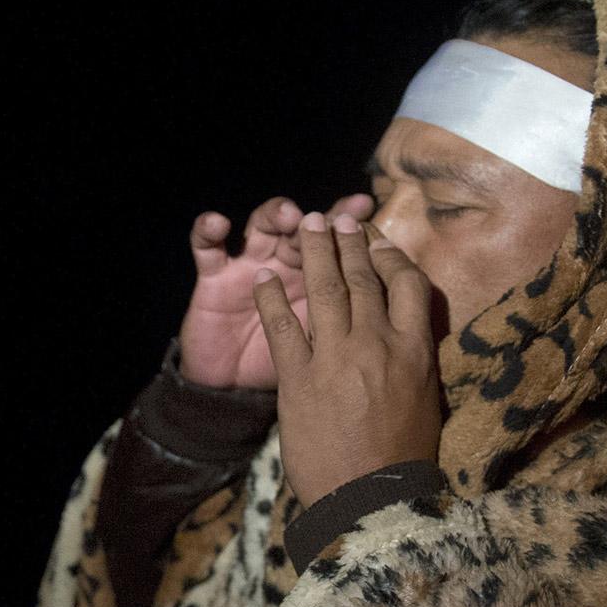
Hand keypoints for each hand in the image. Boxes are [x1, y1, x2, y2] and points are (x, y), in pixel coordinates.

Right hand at [178, 193, 374, 387]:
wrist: (233, 395)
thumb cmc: (290, 379)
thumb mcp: (328, 357)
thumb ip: (355, 327)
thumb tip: (399, 313)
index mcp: (323, 282)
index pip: (344, 250)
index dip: (353, 229)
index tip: (369, 211)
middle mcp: (289, 264)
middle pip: (309, 230)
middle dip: (324, 221)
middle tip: (337, 212)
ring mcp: (249, 264)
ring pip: (262, 225)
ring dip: (275, 215)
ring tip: (289, 215)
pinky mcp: (213, 277)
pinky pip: (207, 246)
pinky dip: (208, 230)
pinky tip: (218, 222)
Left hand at [253, 213, 442, 505]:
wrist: (370, 501)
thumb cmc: (403, 458)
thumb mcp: (426, 400)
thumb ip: (416, 360)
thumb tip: (411, 333)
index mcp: (417, 351)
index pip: (408, 284)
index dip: (389, 256)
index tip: (376, 241)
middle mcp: (379, 345)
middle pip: (363, 278)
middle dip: (347, 243)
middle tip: (334, 218)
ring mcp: (338, 360)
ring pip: (325, 291)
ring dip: (312, 253)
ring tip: (303, 226)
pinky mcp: (300, 380)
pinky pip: (282, 327)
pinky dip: (271, 298)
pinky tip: (263, 277)